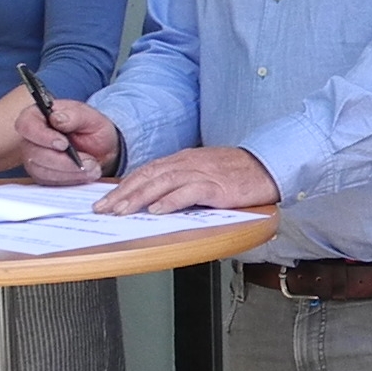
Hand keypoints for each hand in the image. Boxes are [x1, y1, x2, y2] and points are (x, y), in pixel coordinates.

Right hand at [19, 99, 121, 182]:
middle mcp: (30, 137)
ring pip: (41, 170)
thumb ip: (74, 115)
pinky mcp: (41, 174)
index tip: (64, 144)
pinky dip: (69, 179)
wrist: (100, 147)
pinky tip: (85, 174)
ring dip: (69, 172)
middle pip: (33, 153)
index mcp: (37, 115)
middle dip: (63, 161)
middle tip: (88, 161)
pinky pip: (49, 181)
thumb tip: (56, 118)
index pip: (26, 125)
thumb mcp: (90, 117)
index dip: (42, 136)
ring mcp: (33, 157)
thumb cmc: (92, 127)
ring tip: (92, 168)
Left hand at [98, 145, 280, 215]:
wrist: (267, 165)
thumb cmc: (237, 172)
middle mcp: (188, 164)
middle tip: (104, 208)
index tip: (106, 199)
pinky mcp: (216, 186)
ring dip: (140, 198)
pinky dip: (172, 201)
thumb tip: (156, 197)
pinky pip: (189, 193)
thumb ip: (180, 181)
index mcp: (183, 160)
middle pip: (149, 176)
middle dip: (123, 193)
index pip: (146, 171)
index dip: (124, 185)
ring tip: (123, 210)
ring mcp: (201, 173)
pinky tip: (158, 210)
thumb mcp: (203, 171)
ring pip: (163, 183)